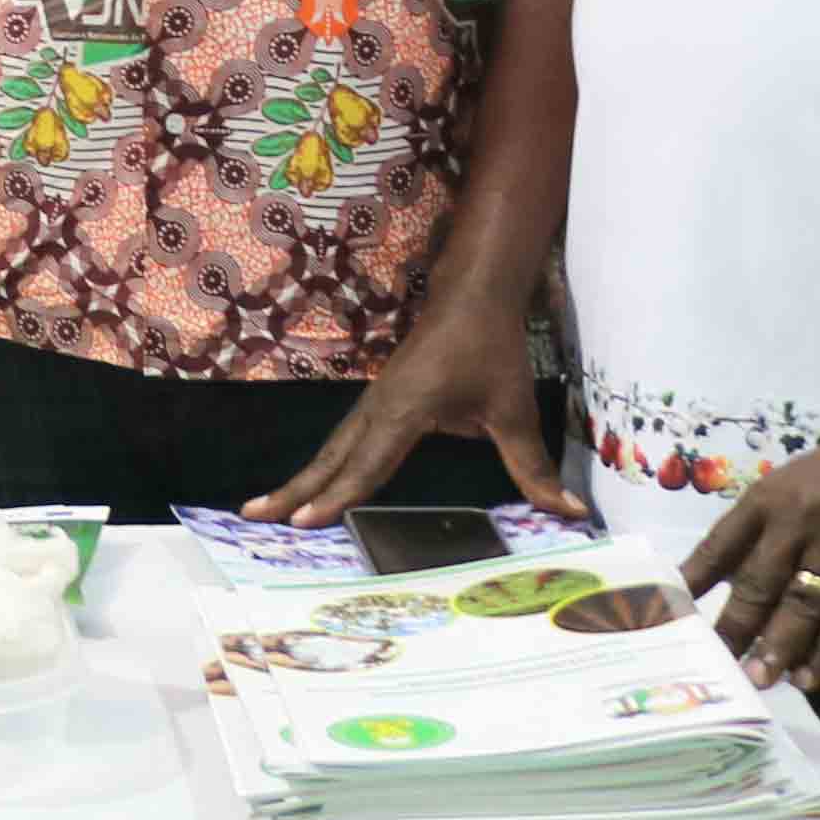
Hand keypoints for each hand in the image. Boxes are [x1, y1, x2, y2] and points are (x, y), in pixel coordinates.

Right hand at [245, 316, 586, 532]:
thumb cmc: (490, 350)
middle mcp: (378, 409)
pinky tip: (311, 483)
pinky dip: (321, 466)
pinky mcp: (376, 402)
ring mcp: (372, 404)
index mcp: (405, 411)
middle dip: (293, 490)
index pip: (367, 464)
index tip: (305, 523)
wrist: (469, 297)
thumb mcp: (514, 411)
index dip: (338, 497)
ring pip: (329, 450)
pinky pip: (341, 441)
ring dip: (298, 479)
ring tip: (262, 508)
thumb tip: (566, 510)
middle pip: (329, 459)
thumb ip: (531, 466)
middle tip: (253, 517)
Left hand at [681, 425, 819, 689]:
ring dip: (780, 646)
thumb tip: (731, 582)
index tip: (668, 616)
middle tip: (718, 666)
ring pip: (803, 604)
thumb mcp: (798, 483)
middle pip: (758, 582)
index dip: (693, 582)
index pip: (719, 544)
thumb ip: (767, 527)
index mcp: (769, 497)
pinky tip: (810, 675)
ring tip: (761, 679)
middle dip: (735, 628)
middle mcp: (799, 519)